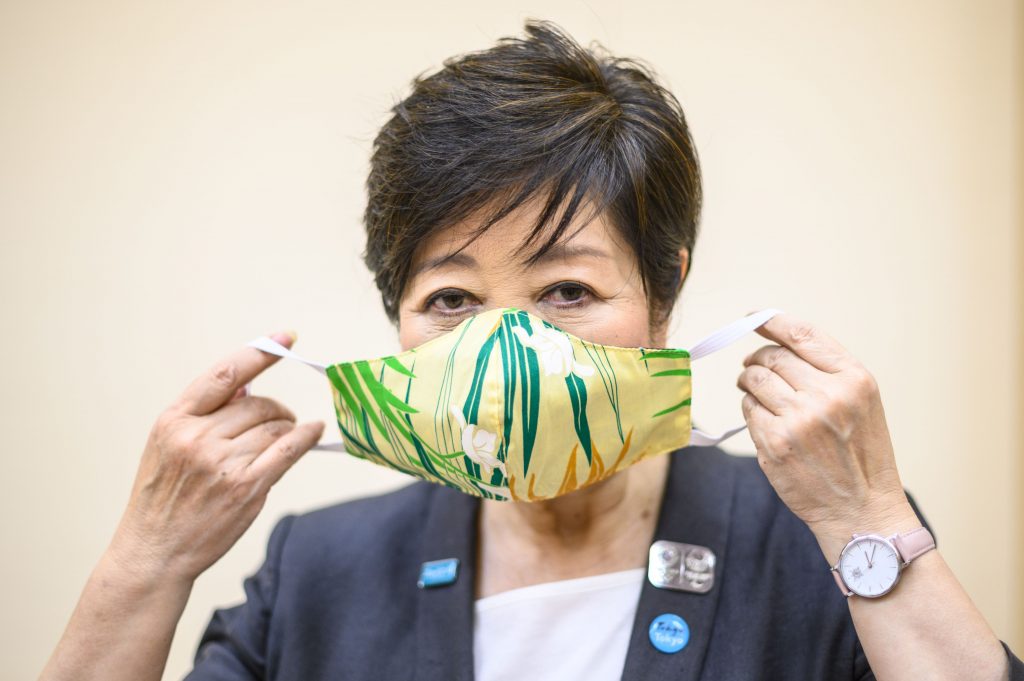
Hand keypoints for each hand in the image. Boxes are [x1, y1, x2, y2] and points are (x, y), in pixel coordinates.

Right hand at [109, 331, 324, 584]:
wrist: (155, 552)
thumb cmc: (162, 498)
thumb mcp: (166, 446)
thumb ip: (204, 414)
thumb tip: (247, 387)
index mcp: (174, 420)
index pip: (225, 375)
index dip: (260, 352)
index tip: (286, 337)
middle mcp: (197, 438)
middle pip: (257, 404)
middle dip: (275, 410)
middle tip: (281, 420)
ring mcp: (222, 464)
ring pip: (275, 428)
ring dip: (287, 430)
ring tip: (283, 439)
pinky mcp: (245, 488)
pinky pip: (288, 450)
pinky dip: (306, 437)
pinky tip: (314, 432)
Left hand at [735, 313, 917, 559]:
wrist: (862, 510)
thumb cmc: (861, 456)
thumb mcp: (862, 403)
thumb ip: (827, 371)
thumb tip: (777, 343)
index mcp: (854, 378)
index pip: (802, 335)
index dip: (771, 321)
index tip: (754, 318)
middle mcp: (828, 394)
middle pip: (771, 356)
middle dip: (757, 360)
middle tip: (754, 370)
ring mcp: (799, 419)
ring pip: (754, 380)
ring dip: (749, 384)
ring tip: (758, 395)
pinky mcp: (776, 443)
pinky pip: (748, 410)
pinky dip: (751, 412)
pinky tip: (767, 425)